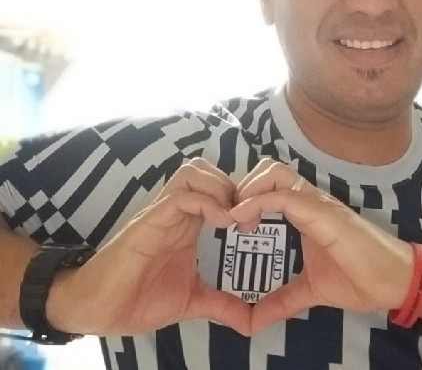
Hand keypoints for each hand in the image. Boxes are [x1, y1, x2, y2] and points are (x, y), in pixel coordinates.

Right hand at [47, 158, 251, 335]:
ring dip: (219, 188)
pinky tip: (219, 223)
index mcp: (188, 223)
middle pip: (206, 169)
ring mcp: (163, 212)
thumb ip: (221, 305)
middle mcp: (176, 211)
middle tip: (246, 217)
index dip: (241, 197)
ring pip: (194, 172)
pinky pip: (181, 196)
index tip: (255, 224)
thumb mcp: (190, 301)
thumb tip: (250, 322)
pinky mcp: (150, 220)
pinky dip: (206, 202)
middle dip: (233, 186)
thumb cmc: (138, 299)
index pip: (216, 187)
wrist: (96, 309)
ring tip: (231, 218)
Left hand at [231, 159, 414, 331]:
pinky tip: (244, 221)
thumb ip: (281, 300)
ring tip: (236, 219)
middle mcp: (308, 198)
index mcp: (305, 209)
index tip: (230, 222)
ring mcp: (316, 202)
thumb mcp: (310, 290)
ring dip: (248, 189)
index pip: (269, 183)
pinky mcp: (323, 213)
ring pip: (274, 172)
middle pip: (267, 167)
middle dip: (242, 186)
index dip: (245, 195)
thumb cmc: (358, 278)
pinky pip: (285, 195)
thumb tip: (253, 321)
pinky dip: (258, 202)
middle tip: (231, 218)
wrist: (394, 281)